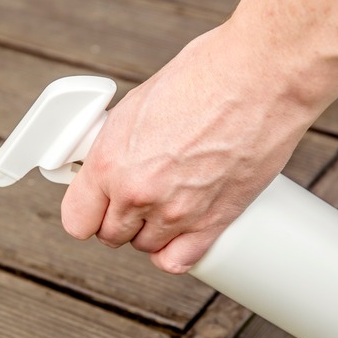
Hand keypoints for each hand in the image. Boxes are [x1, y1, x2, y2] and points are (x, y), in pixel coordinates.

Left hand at [60, 26, 319, 273]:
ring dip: (150, 231)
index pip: (76, 220)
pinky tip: (181, 232)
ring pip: (146, 247)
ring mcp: (176, 213)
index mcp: (110, 162)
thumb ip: (117, 146)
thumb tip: (111, 163)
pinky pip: (179, 261)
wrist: (261, 76)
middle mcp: (138, 194)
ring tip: (166, 203)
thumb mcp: (137, 104)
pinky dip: (176, 252)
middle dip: (120, 218)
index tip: (95, 205)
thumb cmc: (204, 76)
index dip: (86, 212)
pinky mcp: (214, 222)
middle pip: (112, 235)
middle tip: (137, 195)